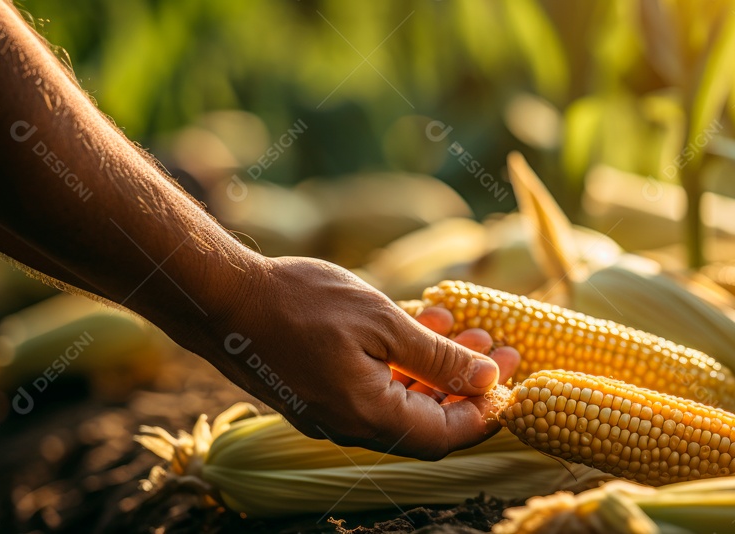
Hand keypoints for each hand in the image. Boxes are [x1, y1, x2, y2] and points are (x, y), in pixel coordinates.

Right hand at [180, 256, 518, 459]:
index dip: (484, 412)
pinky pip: (374, 388)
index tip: (512, 379)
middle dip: (468, 386)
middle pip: (427, 423)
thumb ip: (438, 357)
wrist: (221, 298)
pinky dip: (404, 364)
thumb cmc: (301, 304)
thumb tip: (488, 378)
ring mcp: (330, 413)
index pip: (445, 435)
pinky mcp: (317, 394)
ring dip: (438, 370)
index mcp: (370, 417)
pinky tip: (424, 322)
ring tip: (470, 328)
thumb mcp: (383, 322)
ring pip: (402, 402)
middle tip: (503, 348)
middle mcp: (351, 427)